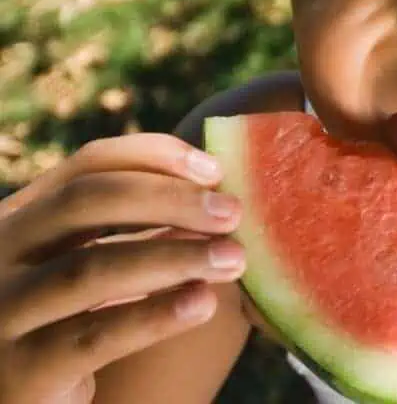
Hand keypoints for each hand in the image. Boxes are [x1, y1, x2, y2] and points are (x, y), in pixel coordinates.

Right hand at [0, 134, 245, 403]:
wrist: (21, 399)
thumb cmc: (68, 322)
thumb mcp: (91, 265)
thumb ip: (136, 230)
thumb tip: (216, 195)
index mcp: (21, 216)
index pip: (88, 165)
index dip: (154, 157)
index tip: (215, 168)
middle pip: (85, 202)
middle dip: (168, 199)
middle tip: (232, 212)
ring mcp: (2, 311)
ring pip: (91, 267)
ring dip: (173, 257)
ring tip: (233, 258)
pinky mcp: (20, 371)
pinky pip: (95, 336)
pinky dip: (154, 316)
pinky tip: (203, 304)